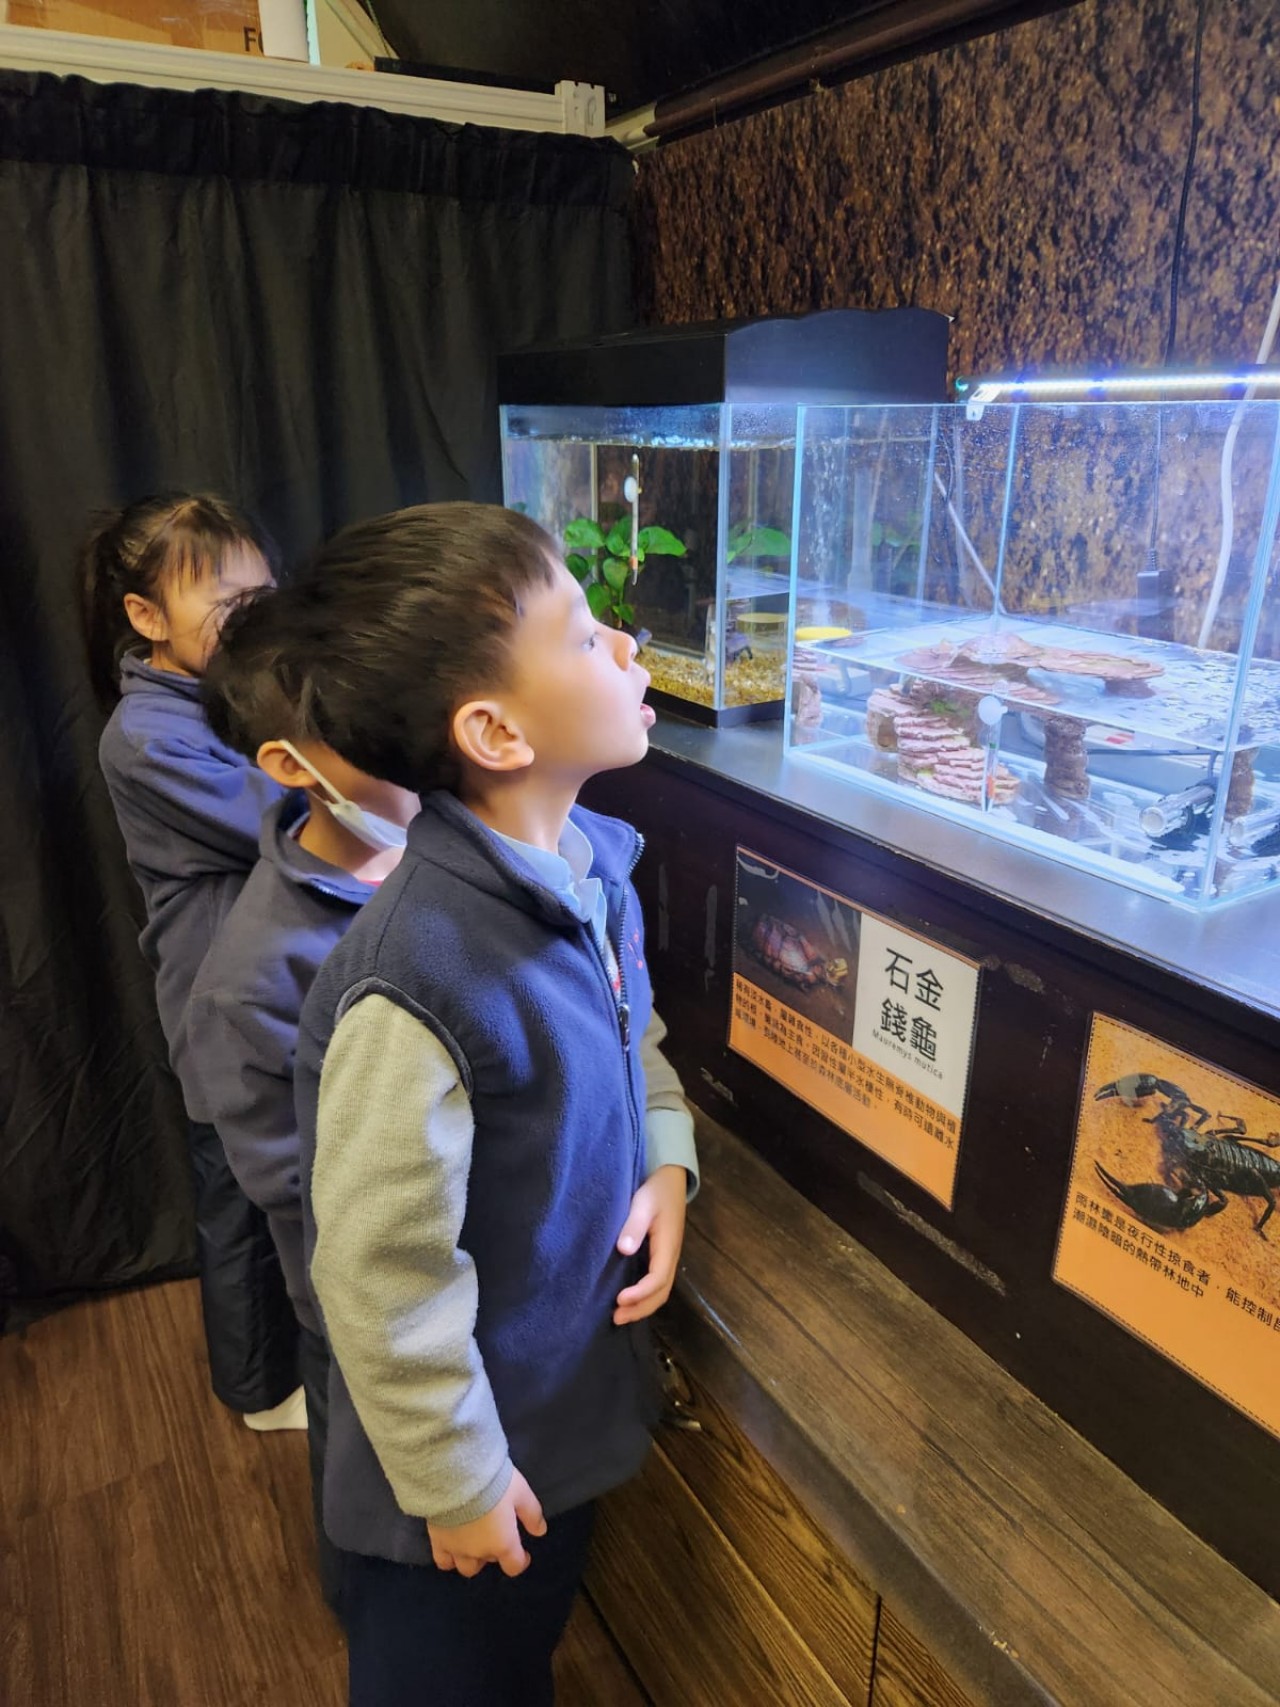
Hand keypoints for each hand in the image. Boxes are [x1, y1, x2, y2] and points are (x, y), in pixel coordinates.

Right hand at [427, 1468, 545, 1577]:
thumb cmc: (494, 1482)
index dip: (520, 1561)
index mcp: (503, 1543)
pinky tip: (452, 1547)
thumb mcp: (521, 1492)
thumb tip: (540, 1531)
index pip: (514, 1566)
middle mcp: (480, 1552)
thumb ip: (532, 1514)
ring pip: (466, 1567)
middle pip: (490, 1562)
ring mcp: (457, 1549)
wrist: (456, 1474)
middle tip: (496, 1536)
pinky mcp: (438, 1541)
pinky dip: (449, 1558)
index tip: (523, 1554)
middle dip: (495, 1552)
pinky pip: (443, 1561)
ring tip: (474, 1543)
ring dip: (473, 1558)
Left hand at [614, 1164, 687, 1325]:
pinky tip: (628, 1299)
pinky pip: (657, 1282)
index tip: (619, 1300)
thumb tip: (624, 1250)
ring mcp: (668, 1256)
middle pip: (661, 1292)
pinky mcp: (662, 1254)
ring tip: (620, 1315)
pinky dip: (644, 1296)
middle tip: (616, 1317)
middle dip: (641, 1308)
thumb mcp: (642, 1203)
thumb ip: (634, 1226)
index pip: (658, 1278)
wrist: (670, 1178)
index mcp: (667, 1245)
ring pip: (661, 1291)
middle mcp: (671, 1256)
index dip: (640, 1293)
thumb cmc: (655, 1190)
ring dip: (643, 1306)